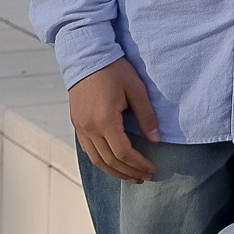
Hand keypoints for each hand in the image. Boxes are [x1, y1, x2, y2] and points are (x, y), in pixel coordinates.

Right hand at [68, 57, 157, 182]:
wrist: (86, 56)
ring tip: (131, 176)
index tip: (153, 169)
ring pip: (97, 160)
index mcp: (105, 120)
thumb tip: (156, 140)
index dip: (139, 164)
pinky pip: (88, 150)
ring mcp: (80, 127)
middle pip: (110, 161)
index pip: (124, 153)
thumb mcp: (136, 89)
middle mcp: (89, 128)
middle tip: (145, 177)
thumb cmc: (113, 69)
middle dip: (129, 172)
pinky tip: (113, 163)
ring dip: (115, 171)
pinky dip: (102, 161)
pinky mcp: (77, 124)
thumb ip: (146, 116)